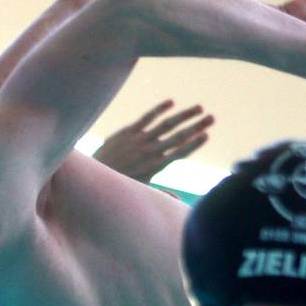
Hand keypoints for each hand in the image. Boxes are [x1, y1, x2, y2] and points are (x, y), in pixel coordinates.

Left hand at [92, 100, 214, 182]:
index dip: (194, 144)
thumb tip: (178, 202)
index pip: (179, 153)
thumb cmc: (120, 185)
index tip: (207, 135)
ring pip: (166, 124)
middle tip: (212, 118)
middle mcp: (150, 152)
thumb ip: (161, 194)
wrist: (93, 175)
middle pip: (178, 137)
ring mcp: (139, 140)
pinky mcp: (128, 132)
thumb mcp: (141, 191)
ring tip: (200, 108)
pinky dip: (159, 109)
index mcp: (155, 167)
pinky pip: (147, 117)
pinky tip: (171, 102)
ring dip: (184, 115)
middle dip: (197, 126)